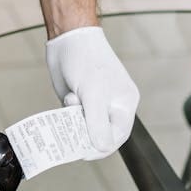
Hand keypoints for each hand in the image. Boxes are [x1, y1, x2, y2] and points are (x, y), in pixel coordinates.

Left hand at [45, 26, 140, 158]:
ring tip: (71, 100)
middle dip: (85, 133)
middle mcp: (111, 106)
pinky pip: (72, 118)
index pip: (117, 136)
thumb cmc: (86, 60)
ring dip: (74, 121)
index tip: (83, 153)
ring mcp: (93, 104)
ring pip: (83, 127)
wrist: (68, 37)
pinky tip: (67, 97)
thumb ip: (97, 122)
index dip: (101, 147)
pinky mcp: (78, 100)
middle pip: (100, 134)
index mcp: (124, 104)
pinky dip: (66, 115)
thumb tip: (101, 147)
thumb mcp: (93, 94)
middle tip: (71, 130)